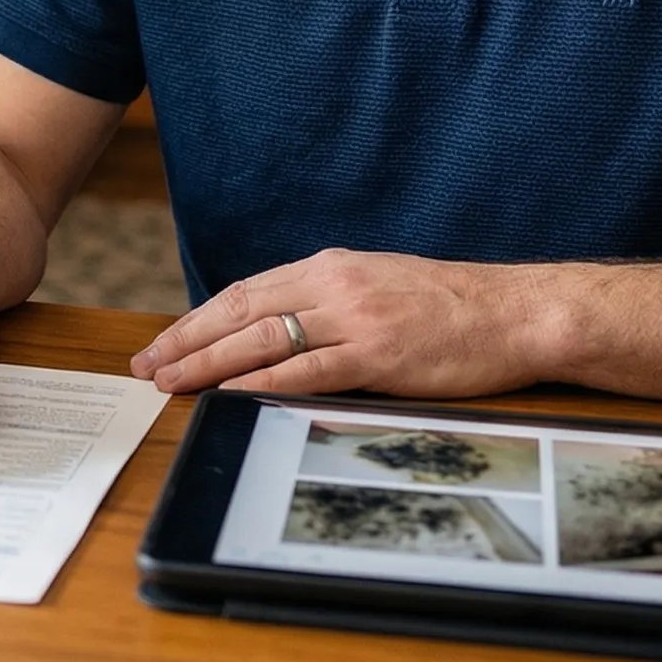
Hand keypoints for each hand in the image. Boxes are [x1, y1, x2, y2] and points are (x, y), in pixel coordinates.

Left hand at [129, 249, 546, 398]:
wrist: (515, 312)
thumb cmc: (450, 306)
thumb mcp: (377, 286)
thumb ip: (327, 302)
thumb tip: (278, 328)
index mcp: (330, 267)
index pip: (245, 292)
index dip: (197, 319)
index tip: (163, 343)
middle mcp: (334, 285)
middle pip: (240, 311)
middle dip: (186, 339)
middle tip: (146, 366)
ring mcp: (355, 319)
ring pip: (262, 339)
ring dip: (209, 362)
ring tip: (172, 381)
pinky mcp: (379, 355)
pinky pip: (307, 370)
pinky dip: (262, 383)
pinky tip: (231, 394)